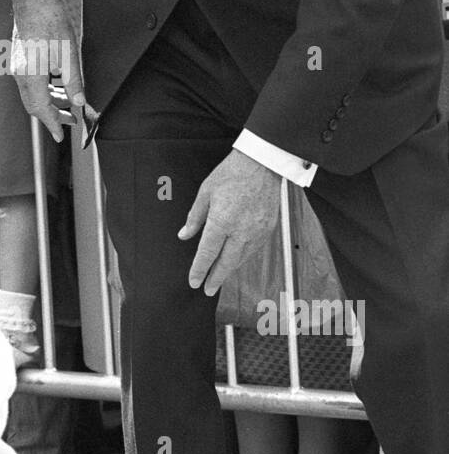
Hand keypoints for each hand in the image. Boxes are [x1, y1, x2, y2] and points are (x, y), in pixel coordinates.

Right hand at [9, 0, 88, 141]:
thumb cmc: (52, 23)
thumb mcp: (69, 55)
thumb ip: (73, 83)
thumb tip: (79, 104)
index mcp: (32, 76)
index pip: (41, 109)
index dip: (53, 124)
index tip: (60, 136)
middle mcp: (20, 74)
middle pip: (34, 105)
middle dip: (52, 116)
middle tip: (71, 121)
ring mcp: (17, 67)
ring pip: (32, 94)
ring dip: (49, 102)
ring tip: (68, 104)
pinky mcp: (18, 60)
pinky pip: (29, 83)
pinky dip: (43, 90)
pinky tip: (58, 88)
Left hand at [178, 151, 280, 295]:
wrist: (262, 164)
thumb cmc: (233, 173)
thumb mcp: (206, 192)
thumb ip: (195, 217)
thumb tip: (185, 235)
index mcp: (222, 221)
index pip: (207, 253)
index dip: (199, 270)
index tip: (193, 281)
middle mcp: (240, 230)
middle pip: (226, 263)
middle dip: (215, 279)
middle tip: (207, 290)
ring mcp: (256, 231)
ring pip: (241, 259)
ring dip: (229, 270)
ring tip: (219, 277)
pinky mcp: (268, 229)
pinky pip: (253, 250)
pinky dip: (243, 258)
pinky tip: (236, 260)